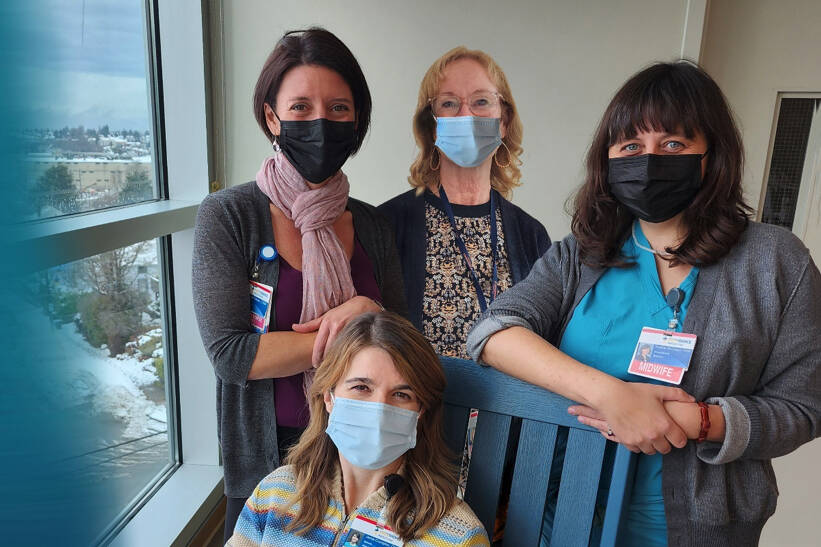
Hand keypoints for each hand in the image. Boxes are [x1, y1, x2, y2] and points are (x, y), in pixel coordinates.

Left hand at [291, 296, 381, 365]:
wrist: (363, 305)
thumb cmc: (342, 311)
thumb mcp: (326, 316)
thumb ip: (310, 325)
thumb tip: (294, 327)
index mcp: (326, 323)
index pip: (319, 345)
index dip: (316, 357)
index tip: (315, 365)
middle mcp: (336, 326)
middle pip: (328, 350)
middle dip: (326, 360)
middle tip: (325, 368)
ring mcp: (347, 330)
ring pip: (339, 350)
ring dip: (336, 359)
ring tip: (334, 365)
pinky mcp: (357, 333)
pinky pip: (349, 348)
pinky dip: (346, 354)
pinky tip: (345, 359)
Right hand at [568, 382, 693, 454]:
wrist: (611, 397)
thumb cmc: (633, 392)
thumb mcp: (658, 390)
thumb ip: (677, 395)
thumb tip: (691, 399)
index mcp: (664, 424)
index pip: (680, 442)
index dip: (679, 438)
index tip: (675, 434)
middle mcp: (654, 435)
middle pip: (666, 450)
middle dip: (665, 443)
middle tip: (660, 434)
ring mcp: (640, 440)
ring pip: (651, 451)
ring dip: (651, 445)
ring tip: (647, 434)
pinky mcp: (628, 442)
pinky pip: (637, 450)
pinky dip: (638, 444)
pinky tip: (637, 434)